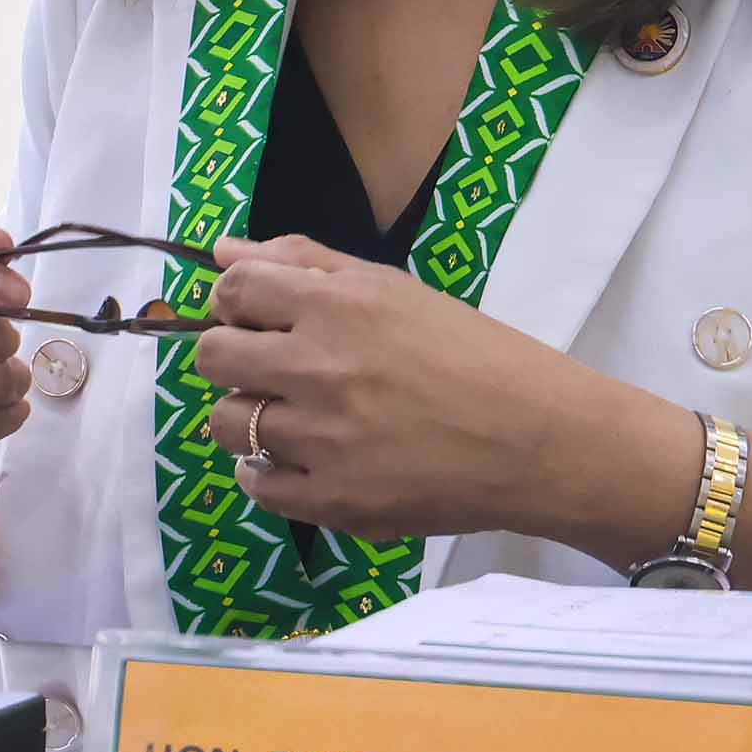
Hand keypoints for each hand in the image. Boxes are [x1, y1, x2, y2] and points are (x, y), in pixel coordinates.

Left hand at [187, 234, 686, 551]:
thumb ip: (305, 262)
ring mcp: (322, 438)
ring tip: (290, 418)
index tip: (253, 317)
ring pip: (225, 423)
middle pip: (213, 357)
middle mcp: (319, 367)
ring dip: (245, 417)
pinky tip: (296, 462)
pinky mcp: (333, 499)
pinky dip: (261, 474)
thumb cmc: (474, 354)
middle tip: (269, 370)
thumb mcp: (395, 288)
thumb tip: (223, 251)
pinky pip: (255, 484)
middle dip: (230, 358)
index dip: (232, 303)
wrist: (539, 440)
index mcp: (338, 306)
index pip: (232, 291)